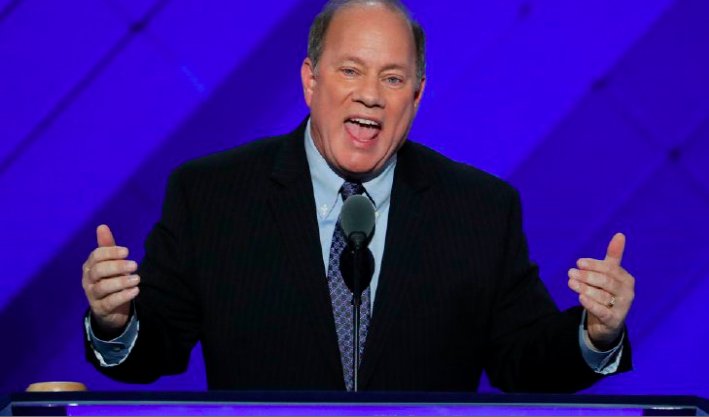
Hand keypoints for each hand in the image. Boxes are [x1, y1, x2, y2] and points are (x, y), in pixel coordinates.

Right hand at [82, 225, 139, 333]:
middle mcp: (88, 280)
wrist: (110, 309)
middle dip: (117, 266)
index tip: (127, 251)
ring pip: (103, 287)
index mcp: (90, 266)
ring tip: (137, 278)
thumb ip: (107, 247)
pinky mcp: (100, 309)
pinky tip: (135, 291)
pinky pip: (109, 302)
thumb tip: (102, 226)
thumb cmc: (110, 280)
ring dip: (121, 282)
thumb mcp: (110, 263)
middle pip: (98, 271)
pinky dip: (123, 296)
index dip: (111, 252)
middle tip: (135, 265)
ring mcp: (93, 295)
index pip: (96, 256)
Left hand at [567, 233, 634, 349]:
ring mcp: (622, 308)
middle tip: (570, 272)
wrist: (608, 322)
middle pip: (606, 282)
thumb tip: (620, 234)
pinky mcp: (614, 320)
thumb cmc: (607, 292)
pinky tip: (581, 298)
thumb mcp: (609, 274)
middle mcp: (627, 293)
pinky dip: (591, 304)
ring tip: (571, 283)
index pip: (610, 269)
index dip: (594, 265)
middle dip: (587, 276)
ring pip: (602, 296)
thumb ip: (613, 256)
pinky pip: (603, 312)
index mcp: (626, 279)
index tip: (578, 262)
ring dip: (585, 288)